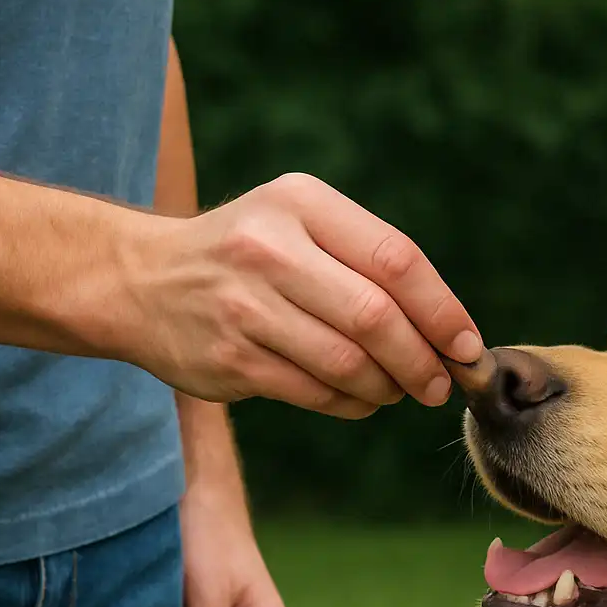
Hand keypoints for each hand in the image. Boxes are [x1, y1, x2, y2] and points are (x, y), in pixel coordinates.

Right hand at [119, 172, 482, 417]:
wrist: (138, 281)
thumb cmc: (245, 255)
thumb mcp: (298, 224)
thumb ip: (368, 263)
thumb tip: (451, 333)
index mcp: (299, 203)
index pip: (396, 259)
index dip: (443, 310)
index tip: (468, 346)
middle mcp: (269, 249)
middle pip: (376, 317)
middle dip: (422, 360)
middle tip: (441, 384)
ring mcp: (245, 307)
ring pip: (348, 363)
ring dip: (388, 387)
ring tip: (398, 390)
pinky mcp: (230, 360)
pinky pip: (315, 393)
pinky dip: (351, 403)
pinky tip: (359, 398)